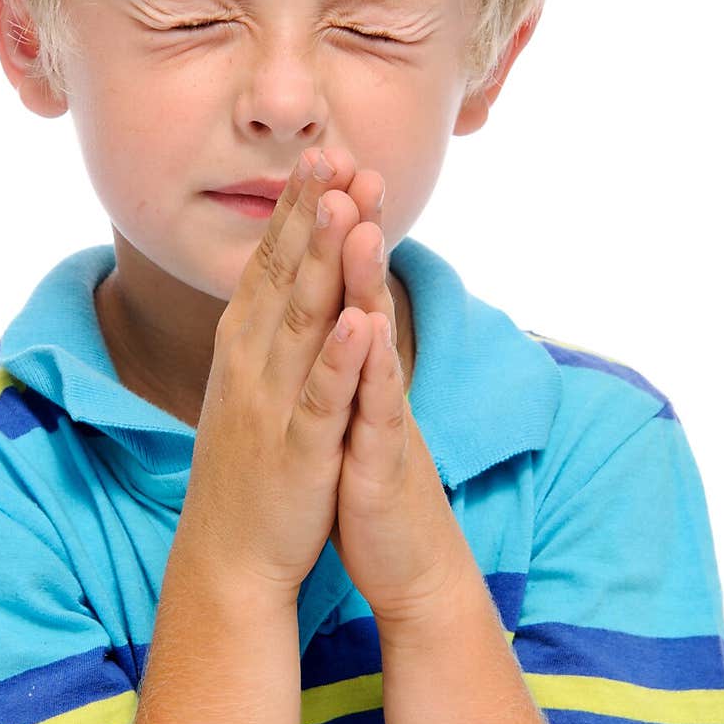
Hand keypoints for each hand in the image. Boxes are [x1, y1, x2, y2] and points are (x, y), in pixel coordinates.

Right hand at [176, 146, 382, 602]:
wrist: (229, 557)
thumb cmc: (248, 467)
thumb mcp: (249, 387)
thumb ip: (266, 333)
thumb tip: (278, 283)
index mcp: (242, 349)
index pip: (268, 265)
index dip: (294, 210)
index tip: (318, 155)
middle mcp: (251, 366)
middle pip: (283, 278)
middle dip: (309, 214)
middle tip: (329, 152)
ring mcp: (272, 406)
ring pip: (303, 324)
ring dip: (323, 263)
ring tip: (345, 207)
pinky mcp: (300, 451)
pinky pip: (323, 398)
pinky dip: (341, 358)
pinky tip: (359, 318)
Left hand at [330, 190, 471, 624]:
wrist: (404, 561)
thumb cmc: (365, 481)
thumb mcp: (346, 409)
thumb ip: (340, 358)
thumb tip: (326, 311)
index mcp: (349, 366)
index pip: (338, 284)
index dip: (327, 229)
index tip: (318, 168)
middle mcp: (370, 378)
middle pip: (361, 292)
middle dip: (354, 228)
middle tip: (351, 162)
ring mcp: (381, 414)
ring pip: (374, 337)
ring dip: (366, 280)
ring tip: (359, 221)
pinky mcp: (385, 459)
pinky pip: (380, 407)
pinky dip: (372, 368)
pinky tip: (368, 328)